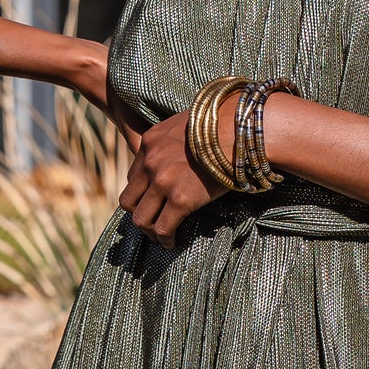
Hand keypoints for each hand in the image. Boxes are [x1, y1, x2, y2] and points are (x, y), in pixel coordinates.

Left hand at [117, 107, 229, 246]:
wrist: (239, 130)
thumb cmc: (221, 126)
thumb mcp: (186, 125)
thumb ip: (172, 141)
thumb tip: (179, 156)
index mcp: (150, 142)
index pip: (132, 176)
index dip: (141, 192)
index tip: (152, 201)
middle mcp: (150, 162)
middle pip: (129, 200)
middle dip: (139, 213)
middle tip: (151, 222)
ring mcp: (163, 181)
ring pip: (141, 218)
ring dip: (149, 231)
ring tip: (160, 237)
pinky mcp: (181, 199)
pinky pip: (163, 228)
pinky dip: (165, 240)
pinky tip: (172, 242)